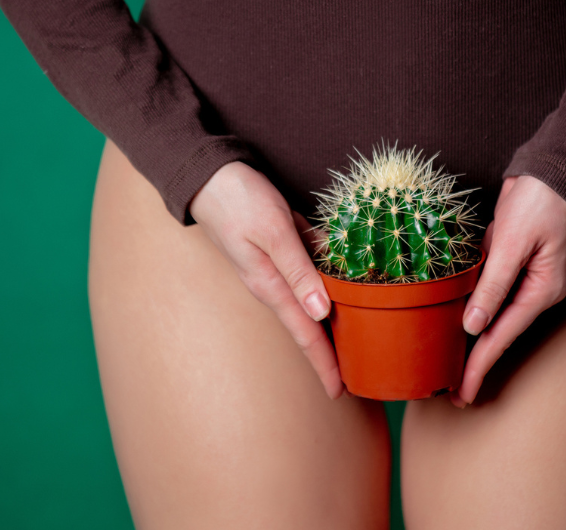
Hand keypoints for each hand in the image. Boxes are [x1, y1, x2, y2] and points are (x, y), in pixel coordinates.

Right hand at [188, 162, 341, 398]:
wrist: (208, 175)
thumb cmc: (239, 199)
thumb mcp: (273, 232)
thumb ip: (298, 269)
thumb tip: (321, 311)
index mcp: (271, 285)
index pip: (305, 333)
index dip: (324, 362)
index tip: (340, 390)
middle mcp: (274, 284)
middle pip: (309, 326)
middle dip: (330, 354)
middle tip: (357, 376)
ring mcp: (275, 270)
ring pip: (310, 304)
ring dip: (330, 325)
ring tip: (354, 345)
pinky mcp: (280, 253)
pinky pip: (309, 278)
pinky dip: (327, 289)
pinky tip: (344, 292)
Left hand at [452, 175, 565, 406]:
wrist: (554, 170)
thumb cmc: (540, 202)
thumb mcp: (512, 243)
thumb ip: (492, 285)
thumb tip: (473, 325)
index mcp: (542, 290)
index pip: (503, 336)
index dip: (481, 365)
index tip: (465, 391)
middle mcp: (537, 290)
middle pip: (501, 334)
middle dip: (478, 363)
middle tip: (456, 394)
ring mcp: (527, 279)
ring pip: (496, 318)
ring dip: (477, 342)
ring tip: (455, 369)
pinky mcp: (516, 265)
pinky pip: (494, 295)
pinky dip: (478, 312)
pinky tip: (463, 328)